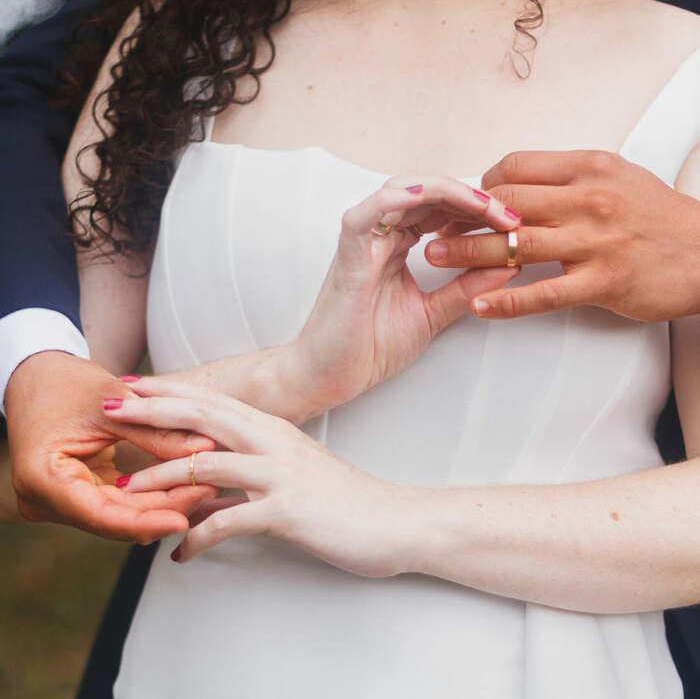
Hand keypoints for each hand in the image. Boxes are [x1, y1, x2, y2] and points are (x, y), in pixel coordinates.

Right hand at [5, 352, 215, 542]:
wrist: (38, 376)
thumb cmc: (64, 383)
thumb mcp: (112, 402)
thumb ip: (155, 431)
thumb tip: (205, 448)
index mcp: (42, 478)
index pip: (100, 514)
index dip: (144, 520)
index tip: (183, 519)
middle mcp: (45, 499)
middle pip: (115, 517)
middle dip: (164, 507)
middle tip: (210, 490)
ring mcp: (61, 501)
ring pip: (121, 514)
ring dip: (162, 502)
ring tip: (206, 485)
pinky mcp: (78, 494)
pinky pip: (119, 503)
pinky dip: (151, 494)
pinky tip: (185, 485)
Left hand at [106, 378, 418, 573]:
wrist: (392, 520)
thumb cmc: (342, 498)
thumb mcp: (292, 473)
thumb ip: (249, 473)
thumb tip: (204, 488)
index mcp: (275, 429)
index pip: (215, 400)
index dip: (172, 390)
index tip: (134, 386)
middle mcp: (274, 442)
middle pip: (203, 416)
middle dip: (154, 411)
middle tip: (111, 409)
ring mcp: (280, 474)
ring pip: (206, 464)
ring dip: (161, 478)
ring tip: (126, 490)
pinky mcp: (286, 510)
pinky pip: (227, 522)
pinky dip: (197, 538)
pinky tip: (179, 553)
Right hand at [284, 175, 519, 416]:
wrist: (327, 377)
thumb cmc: (368, 347)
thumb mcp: (431, 314)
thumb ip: (465, 288)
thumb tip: (509, 266)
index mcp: (396, 246)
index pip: (440, 210)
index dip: (478, 210)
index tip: (515, 224)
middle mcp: (379, 237)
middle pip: (426, 194)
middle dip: (471, 198)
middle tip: (510, 214)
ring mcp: (361, 244)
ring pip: (400, 192)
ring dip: (445, 193)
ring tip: (484, 205)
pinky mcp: (346, 258)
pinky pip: (366, 216)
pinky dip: (394, 200)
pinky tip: (427, 197)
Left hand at [424, 150, 699, 320]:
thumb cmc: (654, 216)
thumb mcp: (613, 178)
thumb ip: (564, 179)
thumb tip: (511, 185)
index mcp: (589, 168)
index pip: (516, 167)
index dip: (481, 186)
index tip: (463, 204)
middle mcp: (589, 199)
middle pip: (507, 203)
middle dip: (463, 217)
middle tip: (434, 229)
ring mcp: (596, 242)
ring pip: (518, 245)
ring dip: (469, 252)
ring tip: (436, 257)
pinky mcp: (603, 281)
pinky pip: (544, 293)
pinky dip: (507, 300)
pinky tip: (479, 304)